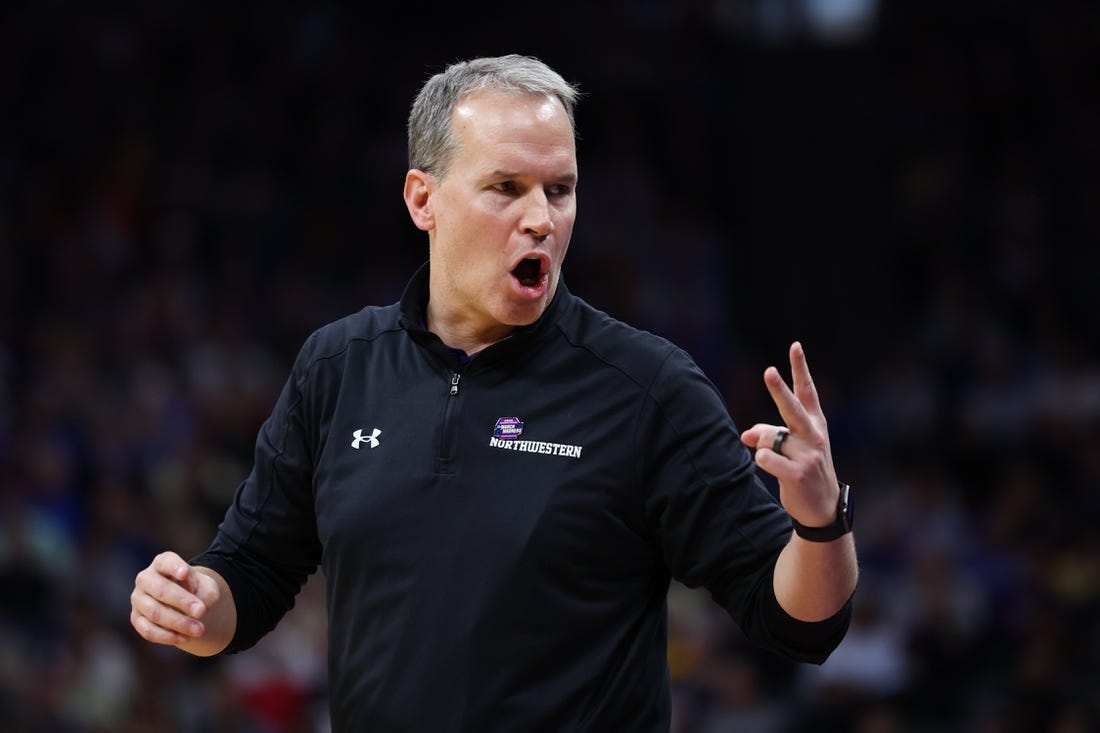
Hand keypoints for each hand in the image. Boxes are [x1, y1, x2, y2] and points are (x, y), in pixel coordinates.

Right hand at [130, 551, 220, 647]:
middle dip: (182, 602)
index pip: (166, 562)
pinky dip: (167, 636)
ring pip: (155, 612)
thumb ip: (204, 593)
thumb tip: (197, 609)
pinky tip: (185, 638)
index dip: (174, 567)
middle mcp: (145, 578)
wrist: (184, 604)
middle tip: (202, 612)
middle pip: (161, 589)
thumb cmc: (195, 590)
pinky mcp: (136, 618)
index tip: (184, 573)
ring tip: (199, 630)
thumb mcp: (206, 586)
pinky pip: (148, 630)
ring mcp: (138, 599)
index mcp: (162, 563)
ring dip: (178, 623)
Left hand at [740, 341, 839, 527]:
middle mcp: (814, 435)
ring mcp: (808, 454)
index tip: (795, 346)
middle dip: (779, 389)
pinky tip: (776, 471)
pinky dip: (762, 461)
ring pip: (769, 438)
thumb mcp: (793, 447)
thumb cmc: (805, 469)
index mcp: (815, 423)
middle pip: (792, 407)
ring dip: (763, 447)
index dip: (800, 368)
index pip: (807, 390)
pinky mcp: (798, 474)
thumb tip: (745, 435)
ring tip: (777, 461)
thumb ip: (768, 434)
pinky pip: (765, 458)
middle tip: (768, 371)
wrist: (823, 507)